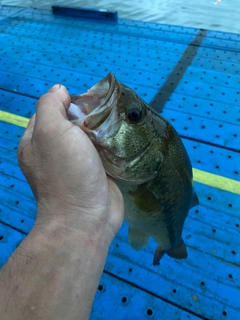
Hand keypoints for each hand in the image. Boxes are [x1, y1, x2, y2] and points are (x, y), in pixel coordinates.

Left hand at [18, 84, 123, 241]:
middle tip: (104, 116)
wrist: (86, 218)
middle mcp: (55, 152)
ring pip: (90, 136)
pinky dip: (111, 144)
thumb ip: (51, 106)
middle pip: (72, 122)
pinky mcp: (96, 172)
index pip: (50, 110)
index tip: (86, 106)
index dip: (67, 103)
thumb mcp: (51, 131)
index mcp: (37, 142)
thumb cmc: (66, 173)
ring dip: (103, 130)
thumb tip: (60, 91)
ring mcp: (76, 163)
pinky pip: (103, 151)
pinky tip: (122, 140)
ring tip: (117, 125)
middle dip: (89, 116)